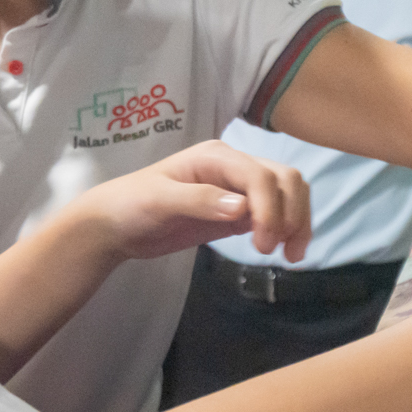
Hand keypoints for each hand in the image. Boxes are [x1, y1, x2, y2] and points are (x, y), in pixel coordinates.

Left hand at [74, 141, 313, 263]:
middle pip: (285, 179)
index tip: (262, 244)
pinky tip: (283, 250)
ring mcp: (238, 190)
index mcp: (216, 157)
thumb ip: (199, 201)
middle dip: (292, 213)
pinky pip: (275, 214)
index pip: (260, 175)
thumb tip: (242, 208)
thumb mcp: (158, 201)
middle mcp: (233, 167)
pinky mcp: (238, 213)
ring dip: (296, 220)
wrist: (115, 225)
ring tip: (290, 254)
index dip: (271, 207)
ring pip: (287, 195)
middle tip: (279, 251)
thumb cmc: (130, 205)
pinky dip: (286, 229)